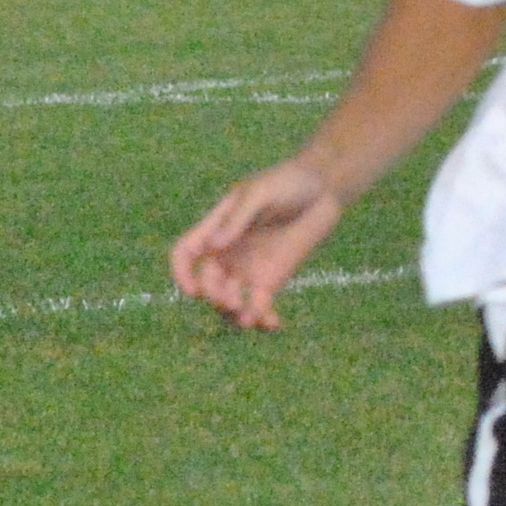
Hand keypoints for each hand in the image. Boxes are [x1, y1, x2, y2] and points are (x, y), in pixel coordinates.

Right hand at [169, 158, 349, 330]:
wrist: (324, 188)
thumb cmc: (289, 181)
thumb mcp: (260, 193)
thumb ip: (238, 218)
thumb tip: (213, 246)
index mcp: (218, 227)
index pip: (186, 253)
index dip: (182, 273)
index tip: (193, 291)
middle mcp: (229, 252)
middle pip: (208, 284)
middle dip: (215, 297)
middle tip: (234, 301)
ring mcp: (249, 267)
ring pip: (229, 300)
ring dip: (234, 315)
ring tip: (251, 318)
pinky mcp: (273, 278)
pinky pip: (259, 306)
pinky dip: (262, 319)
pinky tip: (272, 324)